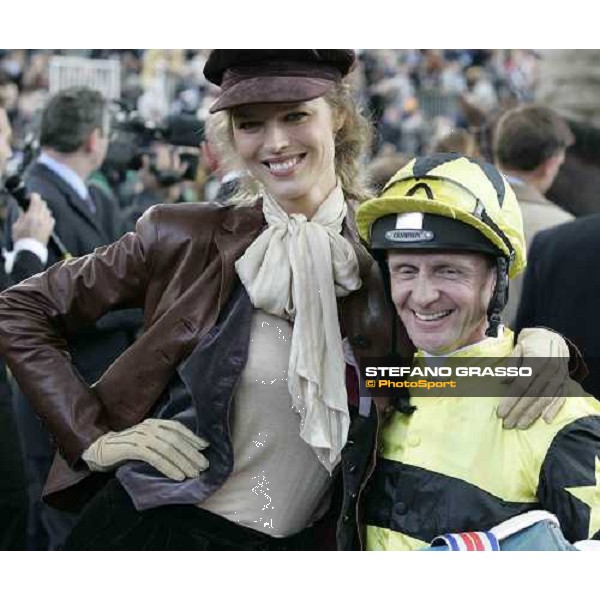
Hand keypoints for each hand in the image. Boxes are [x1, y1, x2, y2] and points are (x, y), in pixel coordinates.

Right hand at [12, 193, 54, 244]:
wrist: (31, 249)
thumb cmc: (21, 237)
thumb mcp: (17, 225)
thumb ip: (22, 216)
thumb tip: (24, 210)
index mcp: (33, 215)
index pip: (36, 201)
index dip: (34, 196)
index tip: (32, 195)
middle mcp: (42, 218)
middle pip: (43, 205)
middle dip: (39, 202)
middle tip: (34, 202)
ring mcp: (48, 223)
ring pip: (48, 211)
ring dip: (43, 209)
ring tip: (38, 210)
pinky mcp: (51, 228)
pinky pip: (51, 218)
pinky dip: (47, 216)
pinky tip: (44, 218)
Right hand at [82, 418, 208, 480]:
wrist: (99, 449)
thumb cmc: (127, 447)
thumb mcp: (146, 440)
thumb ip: (161, 441)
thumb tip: (185, 452)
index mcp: (154, 422)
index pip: (177, 427)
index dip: (192, 437)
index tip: (205, 447)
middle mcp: (149, 426)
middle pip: (175, 439)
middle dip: (191, 453)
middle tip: (204, 465)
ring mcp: (141, 436)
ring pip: (168, 448)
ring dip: (183, 462)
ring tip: (194, 473)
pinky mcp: (132, 447)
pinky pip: (155, 458)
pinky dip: (169, 467)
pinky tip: (178, 476)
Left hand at [497, 328, 568, 428]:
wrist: (550, 337)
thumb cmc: (529, 344)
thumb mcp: (517, 348)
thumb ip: (510, 364)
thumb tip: (503, 381)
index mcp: (535, 360)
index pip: (520, 385)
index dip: (510, 400)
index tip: (500, 413)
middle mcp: (549, 369)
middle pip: (532, 395)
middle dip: (519, 411)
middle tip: (508, 424)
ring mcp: (559, 376)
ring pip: (545, 399)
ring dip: (532, 414)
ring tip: (521, 425)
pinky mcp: (565, 381)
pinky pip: (560, 397)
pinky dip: (553, 409)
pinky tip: (545, 420)